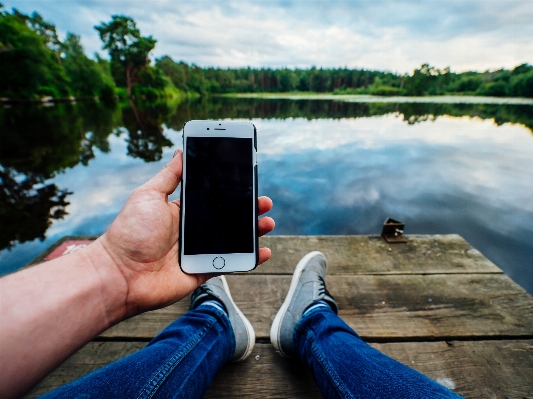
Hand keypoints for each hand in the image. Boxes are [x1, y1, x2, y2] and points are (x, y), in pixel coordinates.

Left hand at [96, 150, 274, 316]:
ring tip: (267, 223)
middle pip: (227, 218)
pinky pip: (230, 264)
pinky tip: (263, 251)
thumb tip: (181, 151)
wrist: (120, 274)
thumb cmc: (131, 232)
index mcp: (181, 212)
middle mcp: (192, 231)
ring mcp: (199, 252)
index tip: (247, 182)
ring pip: (233, 240)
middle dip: (248, 209)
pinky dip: (249, 259)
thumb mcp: (148, 195)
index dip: (231, 192)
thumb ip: (169, 176)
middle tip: (263, 202)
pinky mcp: (202, 271)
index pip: (212, 198)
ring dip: (253, 232)